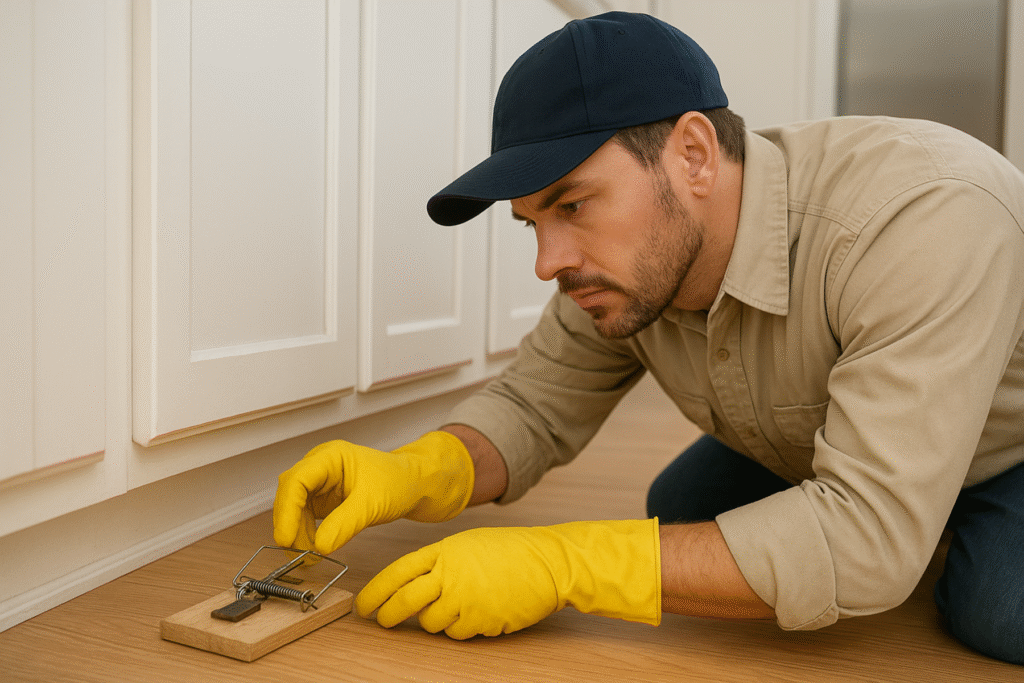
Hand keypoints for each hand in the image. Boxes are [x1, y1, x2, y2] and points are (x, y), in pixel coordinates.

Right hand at [273, 431, 474, 554]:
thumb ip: (344, 524)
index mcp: (330, 457)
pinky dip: (306, 534)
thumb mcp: (372, 504)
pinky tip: (313, 549)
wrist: (414, 485)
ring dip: (297, 533)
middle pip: (290, 495)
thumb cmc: (398, 482)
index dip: (286, 511)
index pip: (296, 480)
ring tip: (308, 556)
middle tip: (297, 553)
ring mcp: (320, 483)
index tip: (286, 538)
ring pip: (294, 509)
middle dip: (291, 525)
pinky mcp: (323, 499)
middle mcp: (320, 466)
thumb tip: (318, 547)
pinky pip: (305, 518)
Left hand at [355, 519, 661, 638]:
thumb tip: (415, 581)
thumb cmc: (513, 551)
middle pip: (404, 601)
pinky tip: (475, 613)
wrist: (549, 562)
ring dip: (433, 621)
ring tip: (452, 608)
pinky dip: (460, 628)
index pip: (397, 572)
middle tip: (383, 621)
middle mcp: (449, 575)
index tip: (364, 605)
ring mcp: (464, 599)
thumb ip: (441, 561)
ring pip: (430, 623)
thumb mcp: (469, 544)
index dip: (376, 591)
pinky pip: (456, 634)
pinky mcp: (480, 621)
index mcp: (444, 551)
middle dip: (389, 614)